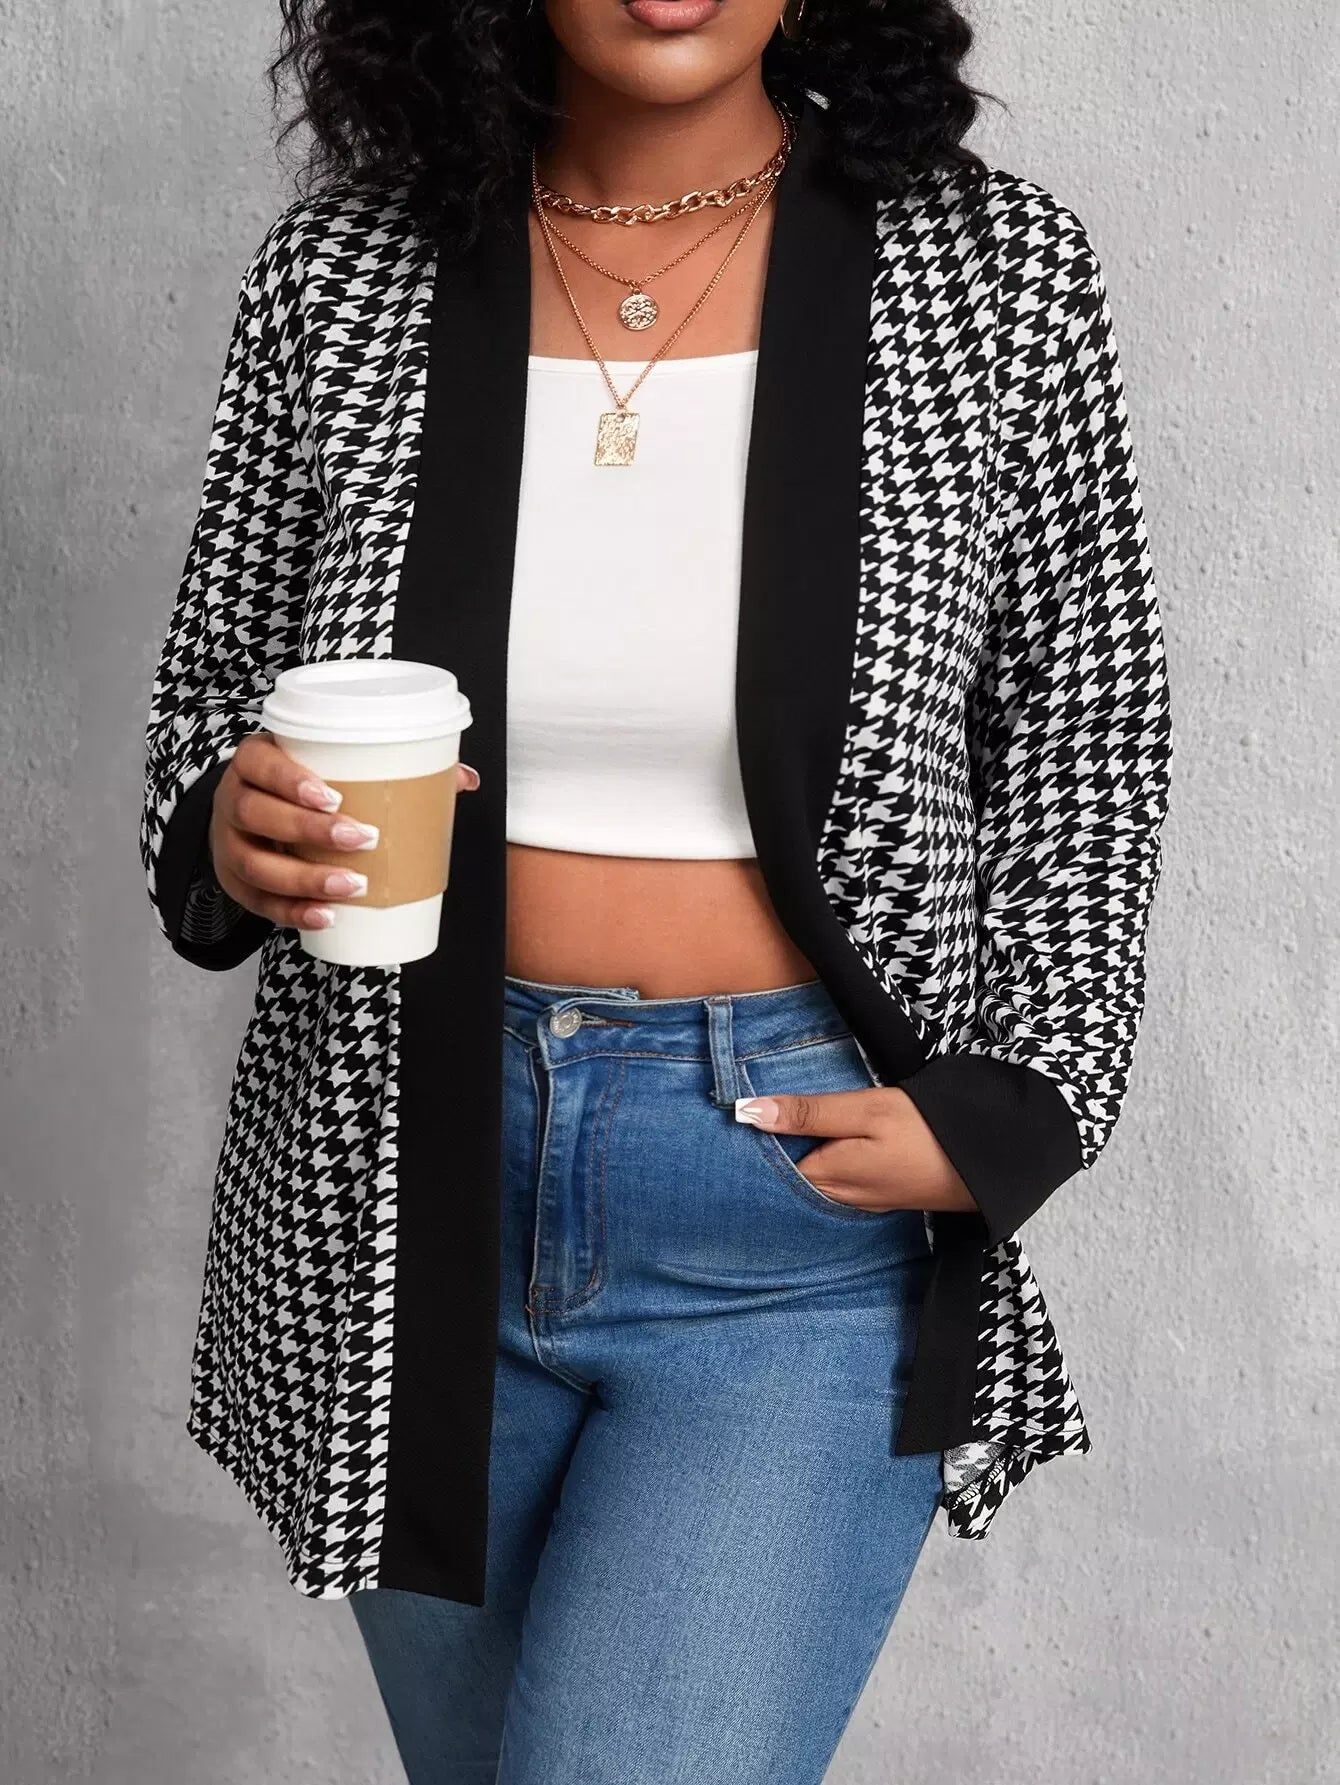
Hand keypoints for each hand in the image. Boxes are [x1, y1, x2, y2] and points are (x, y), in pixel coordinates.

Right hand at [208, 731, 481, 931]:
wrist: (249, 818)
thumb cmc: (300, 788)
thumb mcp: (330, 768)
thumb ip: (394, 770)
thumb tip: (465, 779)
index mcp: (255, 762)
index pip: (261, 764)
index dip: (290, 780)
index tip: (334, 796)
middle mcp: (232, 800)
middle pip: (257, 814)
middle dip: (309, 831)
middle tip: (362, 839)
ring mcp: (229, 845)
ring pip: (256, 865)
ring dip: (306, 879)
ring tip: (353, 886)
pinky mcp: (236, 884)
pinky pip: (258, 904)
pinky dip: (293, 913)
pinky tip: (326, 918)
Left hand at [734, 1085, 979, 1215]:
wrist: (987, 1162)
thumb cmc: (926, 1131)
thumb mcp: (864, 1110)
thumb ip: (808, 1113)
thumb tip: (746, 1112)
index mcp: (827, 1177)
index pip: (768, 1169)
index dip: (745, 1148)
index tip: (720, 1124)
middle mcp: (839, 1198)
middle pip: (785, 1181)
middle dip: (761, 1160)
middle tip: (731, 1130)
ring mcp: (861, 1201)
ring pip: (808, 1185)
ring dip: (789, 1165)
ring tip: (762, 1138)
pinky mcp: (880, 1196)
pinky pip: (833, 1187)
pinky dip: (816, 1170)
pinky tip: (811, 1152)